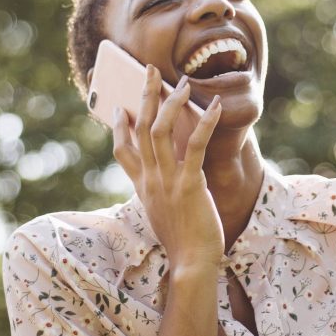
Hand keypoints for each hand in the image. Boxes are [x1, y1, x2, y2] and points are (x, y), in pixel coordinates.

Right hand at [112, 66, 224, 270]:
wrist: (191, 264)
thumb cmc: (183, 241)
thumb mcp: (164, 213)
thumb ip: (161, 191)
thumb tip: (170, 172)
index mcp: (142, 187)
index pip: (122, 152)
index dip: (120, 128)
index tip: (120, 108)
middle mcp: (150, 180)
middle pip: (140, 129)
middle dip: (144, 96)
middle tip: (149, 71)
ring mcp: (167, 181)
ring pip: (161, 131)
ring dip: (171, 103)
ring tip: (183, 83)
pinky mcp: (189, 184)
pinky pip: (194, 146)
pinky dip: (204, 123)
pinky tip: (215, 106)